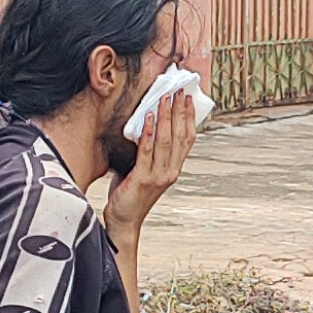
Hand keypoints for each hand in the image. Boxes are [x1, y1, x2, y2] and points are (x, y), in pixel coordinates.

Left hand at [108, 78, 199, 237]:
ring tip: (164, 98)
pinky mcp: (143, 179)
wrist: (123, 221)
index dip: (189, 117)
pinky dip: (149, 132)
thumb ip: (147, 152)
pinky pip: (147, 151)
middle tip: (178, 90)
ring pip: (166, 141)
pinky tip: (149, 117)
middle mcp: (170, 171)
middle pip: (179, 136)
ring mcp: (158, 176)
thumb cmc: (130, 195)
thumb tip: (142, 126)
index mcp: (173, 168)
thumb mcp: (143, 170)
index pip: (187, 139)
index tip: (187, 98)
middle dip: (179, 111)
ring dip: (165, 117)